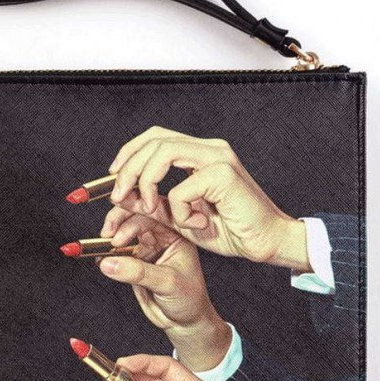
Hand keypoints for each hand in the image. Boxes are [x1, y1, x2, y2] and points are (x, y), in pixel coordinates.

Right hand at [97, 213, 230, 371]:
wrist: (184, 323)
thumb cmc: (188, 300)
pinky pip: (116, 253)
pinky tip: (100, 259)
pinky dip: (106, 254)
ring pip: (123, 234)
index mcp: (176, 233)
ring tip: (101, 249)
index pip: (153, 213)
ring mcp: (146, 248)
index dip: (134, 214)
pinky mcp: (133, 262)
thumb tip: (109, 263)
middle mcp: (160, 237)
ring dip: (109, 239)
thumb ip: (138, 272)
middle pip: (135, 218)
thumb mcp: (167, 282)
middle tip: (106, 235)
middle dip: (117, 223)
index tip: (118, 231)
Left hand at [106, 127, 311, 268]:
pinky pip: (183, 188)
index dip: (129, 151)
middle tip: (118, 196)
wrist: (266, 243)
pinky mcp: (224, 175)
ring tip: (151, 207)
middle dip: (128, 168)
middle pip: (155, 140)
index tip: (113, 176)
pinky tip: (196, 224)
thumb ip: (153, 205)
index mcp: (200, 153)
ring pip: (163, 152)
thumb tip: (122, 197)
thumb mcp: (180, 217)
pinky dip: (180, 211)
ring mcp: (219, 158)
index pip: (156, 136)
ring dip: (146, 181)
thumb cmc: (230, 230)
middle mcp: (210, 149)